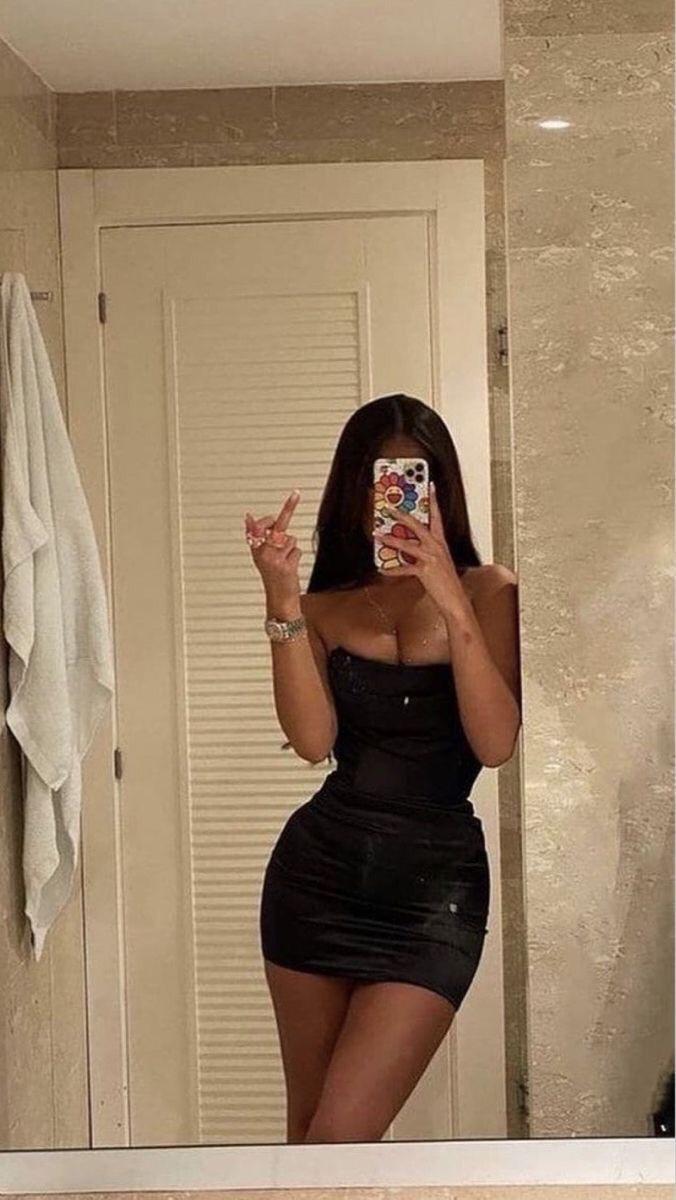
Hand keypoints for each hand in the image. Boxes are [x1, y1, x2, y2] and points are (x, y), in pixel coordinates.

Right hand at [244, 490, 301, 605]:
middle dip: (288, 513)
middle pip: (278, 526)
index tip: (294, 496)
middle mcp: (262, 553)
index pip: (259, 526)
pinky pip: (296, 551)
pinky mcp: (285, 566)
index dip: (276, 514)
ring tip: (284, 562)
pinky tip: (289, 569)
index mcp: (255, 549)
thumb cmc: (272, 576)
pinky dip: (295, 558)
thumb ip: (257, 536)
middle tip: (295, 498)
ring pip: (290, 540)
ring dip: (291, 549)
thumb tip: (248, 517)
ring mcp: (273, 559)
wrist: (279, 600)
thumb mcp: (261, 556)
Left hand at [373, 482, 466, 616]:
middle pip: (418, 526)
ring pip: (407, 545)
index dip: (434, 501)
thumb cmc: (446, 582)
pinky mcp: (424, 571)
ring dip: (391, 540)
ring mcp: (431, 558)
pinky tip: (381, 570)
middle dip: (402, 516)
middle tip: (389, 508)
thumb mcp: (439, 562)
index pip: (438, 517)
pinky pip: (404, 568)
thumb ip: (427, 552)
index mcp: (441, 543)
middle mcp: (437, 547)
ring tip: (377, 535)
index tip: (431, 486)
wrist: (455, 600)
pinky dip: (392, 570)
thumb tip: (409, 546)